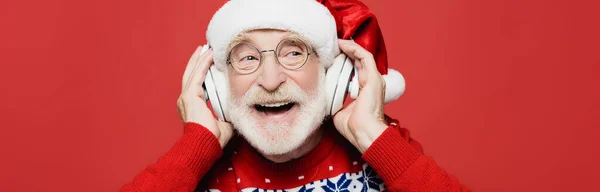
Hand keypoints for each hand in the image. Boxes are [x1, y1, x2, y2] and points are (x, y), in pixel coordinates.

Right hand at [177, 46, 232, 147]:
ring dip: (200, 58)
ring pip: (193, 72)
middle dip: (197, 61)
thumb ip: (228, 114)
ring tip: (206, 48)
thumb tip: (239, 111)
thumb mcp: (223, 123)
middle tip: (204, 49)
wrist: (205, 144)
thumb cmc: (213, 138)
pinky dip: (202, 63)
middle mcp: (186, 100)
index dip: (202, 72)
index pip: (197, 84)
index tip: (209, 63)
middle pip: (191, 74)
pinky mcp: (189, 96)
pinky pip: (197, 75)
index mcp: (192, 105)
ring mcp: (186, 97)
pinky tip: (208, 54)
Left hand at [333, 39, 388, 153]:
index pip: (355, 71)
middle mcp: (371, 84)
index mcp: (364, 91)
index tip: (332, 57)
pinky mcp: (374, 78)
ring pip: (363, 56)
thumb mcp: (338, 111)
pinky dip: (355, 49)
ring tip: (338, 42)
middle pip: (359, 61)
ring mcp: (374, 80)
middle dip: (347, 52)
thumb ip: (334, 101)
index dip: (345, 62)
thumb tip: (324, 97)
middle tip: (334, 46)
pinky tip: (344, 45)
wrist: (363, 132)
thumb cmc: (353, 127)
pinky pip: (365, 57)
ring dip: (350, 47)